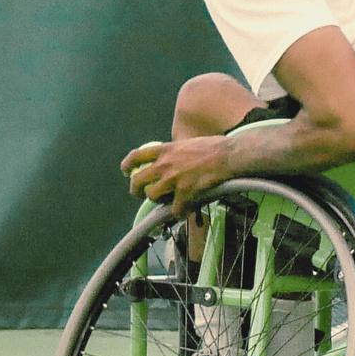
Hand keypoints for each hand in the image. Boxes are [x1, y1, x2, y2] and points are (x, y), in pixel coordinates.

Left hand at [122, 135, 237, 208]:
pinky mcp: (185, 193)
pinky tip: (184, 211)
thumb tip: (174, 157)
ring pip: (152, 196)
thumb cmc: (214, 147)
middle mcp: (165, 164)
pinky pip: (175, 209)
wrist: (228, 156)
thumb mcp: (188, 143)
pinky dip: (178, 212)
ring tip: (166, 201)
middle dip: (136, 189)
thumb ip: (176, 151)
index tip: (127, 171)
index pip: (137, 156)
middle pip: (138, 180)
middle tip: (140, 193)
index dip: (128, 164)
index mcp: (165, 150)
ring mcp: (173, 179)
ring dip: (158, 200)